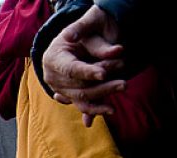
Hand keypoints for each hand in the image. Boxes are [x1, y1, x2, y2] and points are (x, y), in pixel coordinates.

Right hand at [42, 4, 125, 125]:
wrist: (80, 39)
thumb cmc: (85, 30)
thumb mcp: (91, 27)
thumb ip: (100, 42)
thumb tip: (116, 51)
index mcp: (53, 57)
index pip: (70, 69)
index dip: (87, 72)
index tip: (104, 74)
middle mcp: (52, 76)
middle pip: (78, 86)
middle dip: (102, 83)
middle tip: (125, 79)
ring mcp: (59, 88)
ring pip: (81, 98)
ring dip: (103, 95)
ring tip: (123, 87)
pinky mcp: (69, 96)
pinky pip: (82, 105)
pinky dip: (95, 109)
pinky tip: (110, 110)